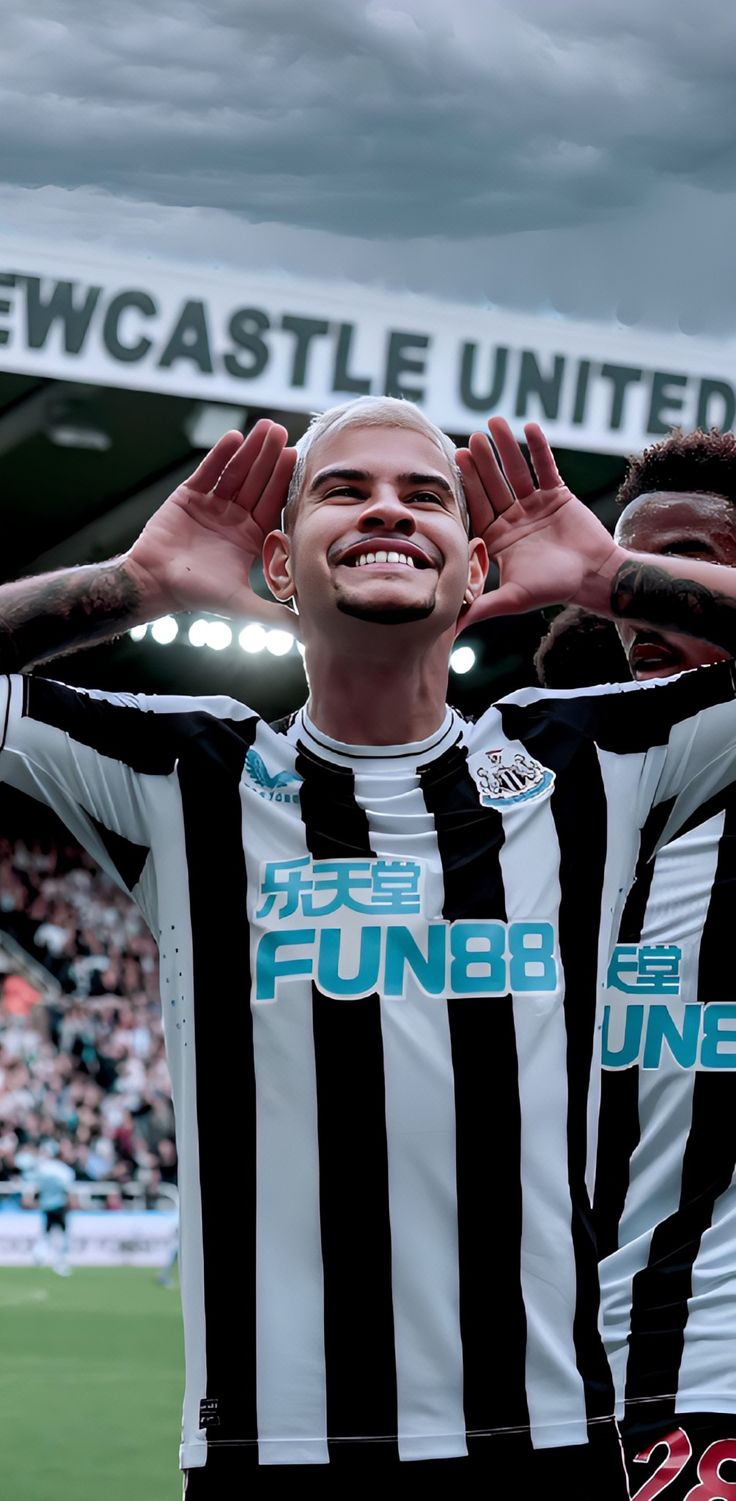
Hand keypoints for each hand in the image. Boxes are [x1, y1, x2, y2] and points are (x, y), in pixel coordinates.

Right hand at [126, 420, 297, 630]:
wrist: (153, 583)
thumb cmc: (195, 595)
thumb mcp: (242, 604)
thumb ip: (275, 615)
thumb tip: (308, 634)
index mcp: (251, 538)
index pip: (272, 505)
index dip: (283, 482)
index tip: (296, 459)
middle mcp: (235, 519)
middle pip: (257, 482)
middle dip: (269, 458)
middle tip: (282, 433)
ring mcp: (212, 505)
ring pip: (235, 472)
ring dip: (249, 451)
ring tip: (263, 428)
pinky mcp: (189, 496)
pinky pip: (208, 472)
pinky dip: (220, 456)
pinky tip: (233, 438)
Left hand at [455, 418, 618, 628]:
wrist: (595, 576)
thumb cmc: (554, 589)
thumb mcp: (512, 599)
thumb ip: (481, 607)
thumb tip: (449, 629)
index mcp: (497, 538)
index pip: (478, 506)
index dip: (468, 484)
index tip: (454, 460)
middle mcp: (512, 519)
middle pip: (494, 484)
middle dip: (483, 462)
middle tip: (471, 438)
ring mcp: (534, 505)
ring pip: (517, 471)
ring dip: (507, 448)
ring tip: (496, 423)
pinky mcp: (558, 495)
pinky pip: (546, 467)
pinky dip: (539, 449)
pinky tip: (529, 428)